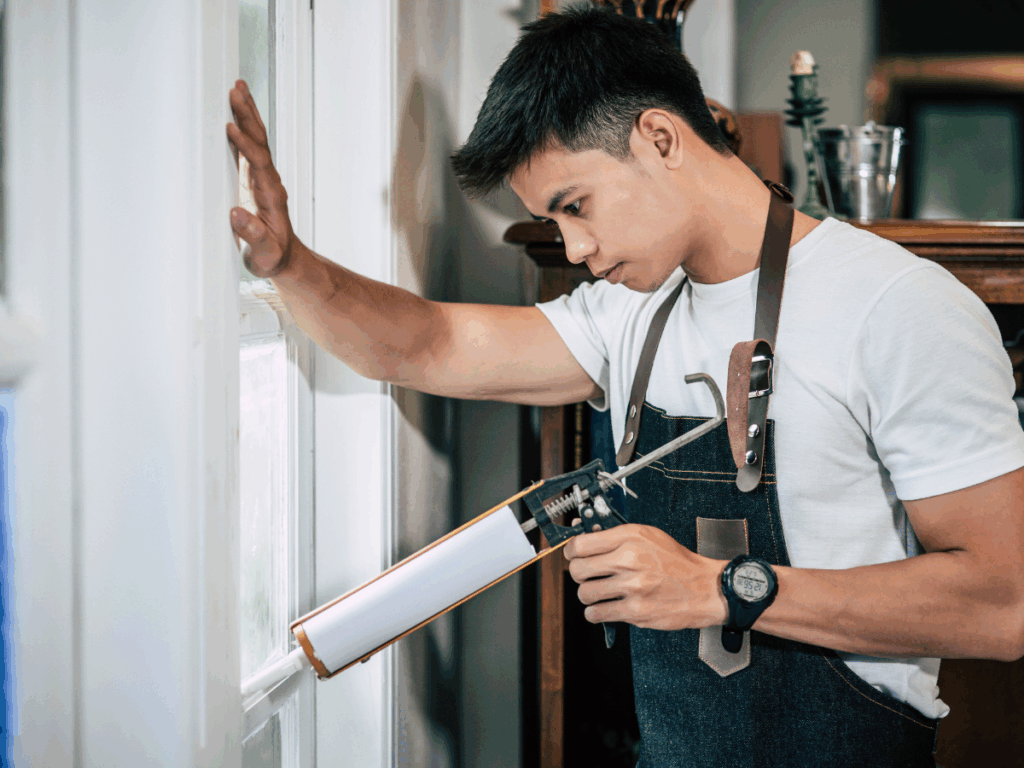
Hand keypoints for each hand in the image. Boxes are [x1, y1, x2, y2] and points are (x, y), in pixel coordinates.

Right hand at [226, 80, 296, 277]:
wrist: (284, 259)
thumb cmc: (273, 257)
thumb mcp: (263, 252)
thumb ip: (253, 235)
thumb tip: (238, 214)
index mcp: (271, 196)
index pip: (259, 164)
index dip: (246, 145)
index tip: (231, 128)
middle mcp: (270, 183)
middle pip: (260, 142)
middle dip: (249, 116)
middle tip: (237, 91)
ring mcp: (265, 180)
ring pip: (257, 141)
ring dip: (248, 116)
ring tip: (238, 90)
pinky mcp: (257, 180)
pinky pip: (251, 149)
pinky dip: (244, 130)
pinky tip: (235, 116)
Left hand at [563, 523, 727, 629]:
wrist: (705, 588)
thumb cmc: (676, 562)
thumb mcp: (647, 536)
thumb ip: (615, 536)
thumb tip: (582, 533)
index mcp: (630, 537)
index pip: (581, 544)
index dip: (571, 551)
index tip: (574, 555)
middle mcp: (629, 560)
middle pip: (578, 570)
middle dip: (578, 574)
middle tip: (587, 575)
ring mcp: (632, 587)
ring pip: (585, 593)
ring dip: (588, 595)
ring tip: (598, 592)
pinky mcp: (636, 611)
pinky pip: (597, 613)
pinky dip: (595, 612)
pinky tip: (604, 607)